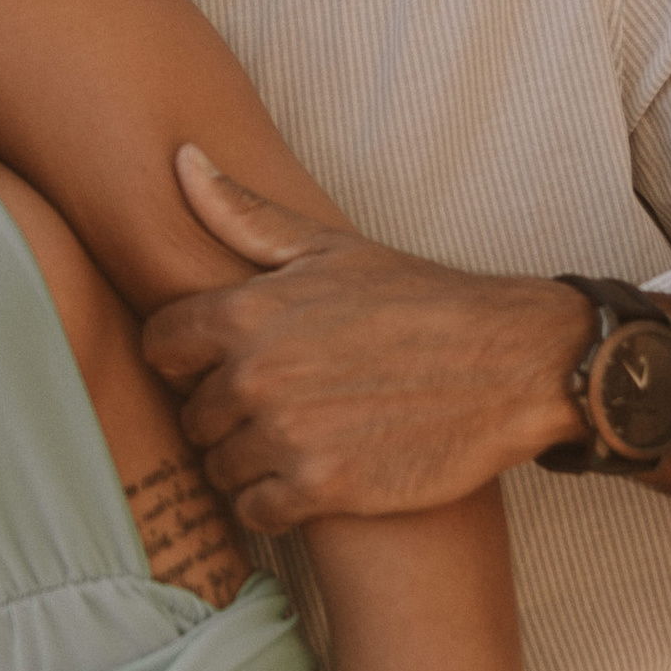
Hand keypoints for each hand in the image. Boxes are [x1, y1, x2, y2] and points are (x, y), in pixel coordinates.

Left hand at [142, 148, 579, 531]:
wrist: (511, 364)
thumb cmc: (419, 301)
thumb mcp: (330, 247)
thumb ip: (243, 214)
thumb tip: (180, 159)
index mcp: (247, 311)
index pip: (159, 346)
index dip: (186, 358)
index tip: (222, 363)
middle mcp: (256, 374)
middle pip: (191, 415)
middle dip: (224, 415)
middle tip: (277, 408)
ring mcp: (287, 435)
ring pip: (220, 468)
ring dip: (250, 463)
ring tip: (299, 442)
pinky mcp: (323, 488)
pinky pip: (256, 511)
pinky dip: (276, 503)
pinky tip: (312, 479)